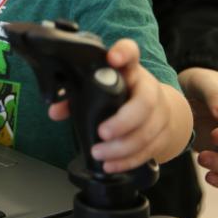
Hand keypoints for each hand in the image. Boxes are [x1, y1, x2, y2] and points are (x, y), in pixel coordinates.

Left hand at [49, 39, 175, 172]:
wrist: (158, 108)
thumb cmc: (122, 93)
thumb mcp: (103, 86)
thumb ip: (76, 94)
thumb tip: (55, 111)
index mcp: (130, 71)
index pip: (131, 52)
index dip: (123, 53)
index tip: (113, 58)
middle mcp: (148, 89)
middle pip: (144, 103)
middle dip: (123, 121)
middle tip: (102, 133)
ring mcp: (160, 113)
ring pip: (147, 132)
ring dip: (121, 148)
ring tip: (100, 154)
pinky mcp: (163, 135)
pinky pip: (148, 150)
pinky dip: (128, 160)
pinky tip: (111, 165)